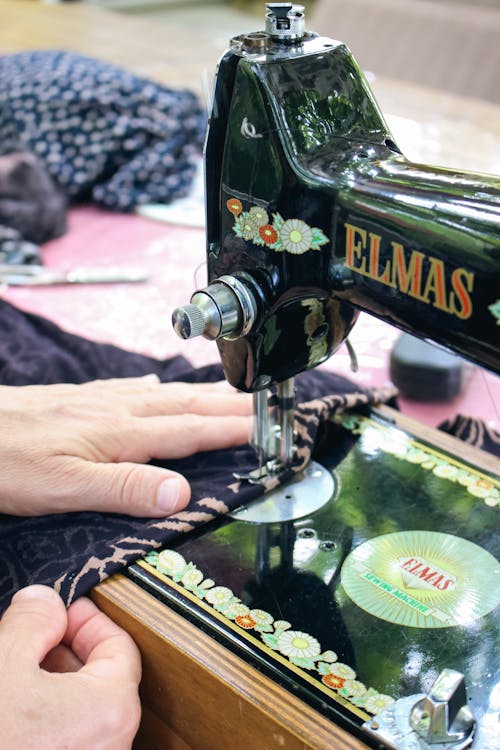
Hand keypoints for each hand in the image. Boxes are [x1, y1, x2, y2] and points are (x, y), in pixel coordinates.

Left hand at [0, 375, 250, 516]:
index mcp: (121, 433)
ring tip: (228, 393)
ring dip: (201, 394)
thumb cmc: (6, 461)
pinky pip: (133, 389)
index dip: (230, 430)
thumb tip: (181, 491)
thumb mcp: (64, 487)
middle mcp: (116, 410)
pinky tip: (158, 388)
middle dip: (228, 405)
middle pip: (186, 405)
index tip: (264, 428)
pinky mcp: (80, 399)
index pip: (190, 430)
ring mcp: (98, 400)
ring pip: (164, 394)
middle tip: (262, 404)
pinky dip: (158, 389)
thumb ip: (125, 488)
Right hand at [0, 585, 140, 749]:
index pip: (119, 646)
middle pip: (102, 678)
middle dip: (64, 649)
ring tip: (15, 670)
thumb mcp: (2, 662)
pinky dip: (45, 717)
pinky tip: (13, 708)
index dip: (88, 619)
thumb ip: (32, 621)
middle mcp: (111, 746)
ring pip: (81, 712)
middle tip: (33, 633)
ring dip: (50, 683)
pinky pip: (66, 739)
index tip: (61, 609)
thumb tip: (45, 602)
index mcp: (110, 709)